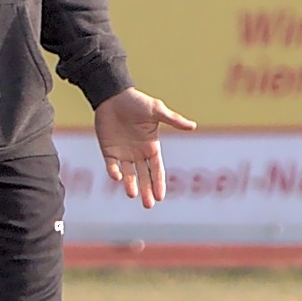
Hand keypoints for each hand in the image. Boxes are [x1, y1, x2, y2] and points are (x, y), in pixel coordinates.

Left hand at [93, 87, 196, 209]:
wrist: (113, 96)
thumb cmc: (137, 102)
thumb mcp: (156, 111)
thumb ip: (173, 120)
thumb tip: (193, 126)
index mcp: (151, 147)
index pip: (157, 170)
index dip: (159, 183)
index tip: (161, 197)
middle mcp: (138, 153)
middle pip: (144, 177)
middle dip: (146, 190)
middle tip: (148, 205)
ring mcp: (123, 153)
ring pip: (128, 174)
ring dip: (131, 184)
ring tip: (133, 194)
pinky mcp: (109, 150)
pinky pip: (112, 165)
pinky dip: (114, 172)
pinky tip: (117, 178)